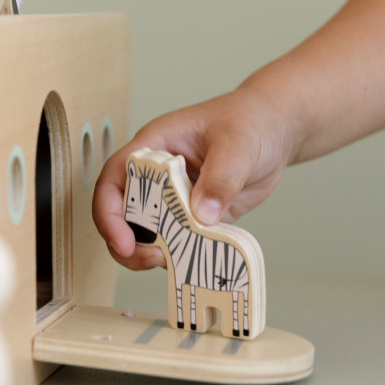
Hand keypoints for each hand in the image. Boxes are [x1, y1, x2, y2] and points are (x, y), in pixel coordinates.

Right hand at [92, 86, 294, 269]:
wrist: (275, 131)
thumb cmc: (250, 121)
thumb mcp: (238, 143)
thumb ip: (221, 176)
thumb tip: (203, 215)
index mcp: (155, 146)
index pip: (114, 179)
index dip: (109, 212)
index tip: (123, 241)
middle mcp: (158, 174)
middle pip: (123, 213)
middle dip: (128, 242)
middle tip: (153, 259)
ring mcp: (175, 197)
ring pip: (147, 232)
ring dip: (153, 252)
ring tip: (174, 262)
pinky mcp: (195, 216)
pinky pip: (180, 241)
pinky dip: (182, 256)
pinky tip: (195, 263)